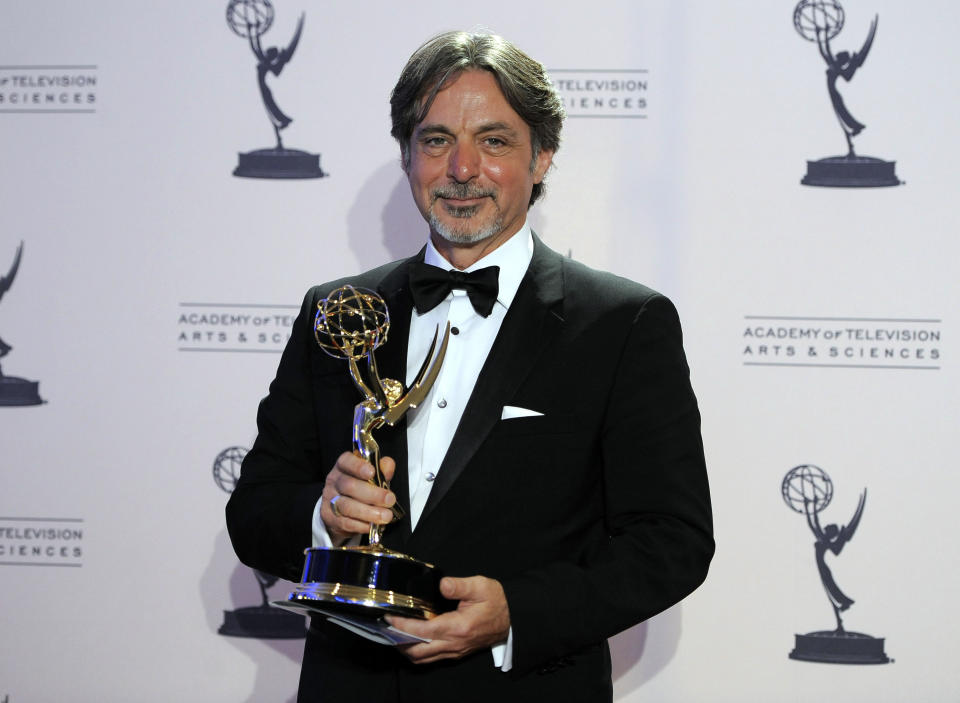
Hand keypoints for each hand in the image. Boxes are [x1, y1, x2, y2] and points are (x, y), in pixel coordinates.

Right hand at [321, 452, 395, 544]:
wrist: (341, 509)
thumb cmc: (361, 487)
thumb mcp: (372, 475)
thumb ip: (381, 469)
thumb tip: (388, 466)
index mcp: (343, 466)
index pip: (346, 461)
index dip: (358, 466)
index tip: (372, 472)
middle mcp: (334, 481)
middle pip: (349, 486)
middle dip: (372, 494)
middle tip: (390, 500)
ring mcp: (330, 500)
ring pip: (347, 506)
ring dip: (369, 512)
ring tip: (386, 516)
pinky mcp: (330, 518)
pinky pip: (346, 522)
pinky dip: (362, 525)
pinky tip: (373, 525)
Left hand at [385, 576, 510, 664]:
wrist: (512, 619)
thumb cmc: (497, 602)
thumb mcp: (481, 586)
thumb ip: (459, 585)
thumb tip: (442, 584)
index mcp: (458, 627)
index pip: (422, 631)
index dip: (402, 626)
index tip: (389, 618)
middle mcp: (454, 643)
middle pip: (417, 651)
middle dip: (398, 641)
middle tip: (386, 627)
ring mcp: (454, 651)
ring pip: (422, 658)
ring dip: (406, 649)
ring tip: (395, 633)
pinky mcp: (456, 652)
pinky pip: (431, 658)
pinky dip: (417, 651)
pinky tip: (412, 638)